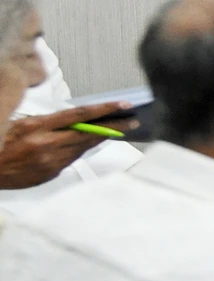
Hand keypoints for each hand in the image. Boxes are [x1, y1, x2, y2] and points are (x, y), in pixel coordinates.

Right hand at [0, 103, 138, 189]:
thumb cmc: (1, 141)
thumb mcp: (21, 123)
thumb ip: (49, 122)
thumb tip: (77, 120)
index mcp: (38, 127)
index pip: (79, 115)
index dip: (105, 110)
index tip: (124, 105)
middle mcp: (46, 145)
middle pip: (88, 134)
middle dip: (113, 127)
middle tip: (133, 121)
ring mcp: (49, 163)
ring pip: (82, 148)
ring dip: (99, 139)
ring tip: (116, 130)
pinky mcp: (48, 175)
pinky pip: (70, 160)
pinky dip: (78, 151)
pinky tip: (86, 145)